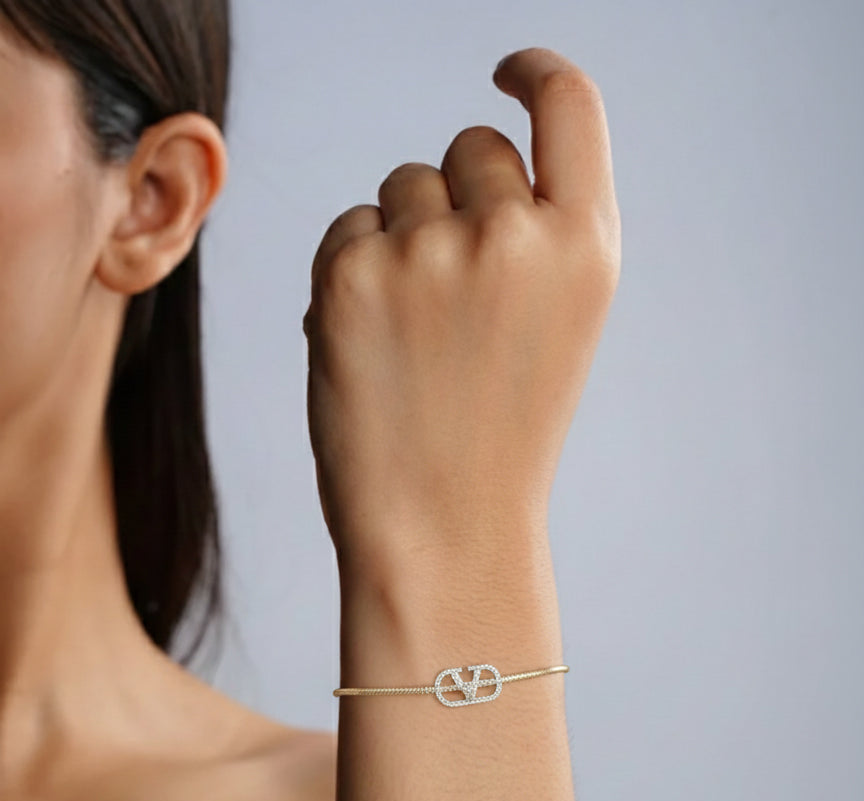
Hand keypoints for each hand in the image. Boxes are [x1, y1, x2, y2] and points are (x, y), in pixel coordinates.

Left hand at [303, 47, 620, 574]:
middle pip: (469, 147)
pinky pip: (348, 229)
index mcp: (587, 247)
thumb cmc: (499, 437)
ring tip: (416, 337)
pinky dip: (353, 274)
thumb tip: (470, 155)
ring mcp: (431, 249)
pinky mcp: (352, 273)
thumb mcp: (558, 326)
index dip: (534, 72)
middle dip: (456, 199)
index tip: (507, 71)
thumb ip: (539, 232)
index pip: (569, 103)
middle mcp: (516, 233)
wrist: (443, 532)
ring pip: (401, 187)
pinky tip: (372, 345)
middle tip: (456, 300)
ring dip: (401, 239)